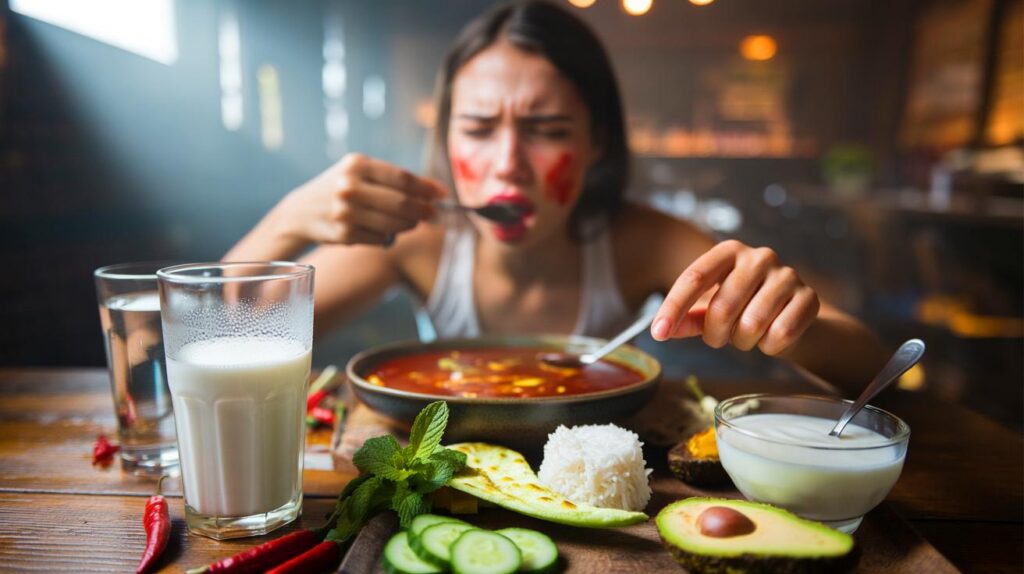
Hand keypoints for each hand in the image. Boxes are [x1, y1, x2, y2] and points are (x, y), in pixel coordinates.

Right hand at [274, 153, 444, 245]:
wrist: (301, 211)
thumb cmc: (341, 188)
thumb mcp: (360, 172)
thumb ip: (393, 179)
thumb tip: (436, 190)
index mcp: (357, 165)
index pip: (402, 178)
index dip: (427, 188)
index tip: (442, 194)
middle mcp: (350, 187)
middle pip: (402, 203)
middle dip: (423, 211)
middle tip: (431, 214)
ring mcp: (346, 212)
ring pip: (394, 224)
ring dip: (409, 225)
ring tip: (411, 222)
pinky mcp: (345, 234)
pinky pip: (381, 238)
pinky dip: (389, 236)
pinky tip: (385, 231)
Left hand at [651, 240, 819, 355]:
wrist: (791, 314)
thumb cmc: (743, 307)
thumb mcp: (710, 308)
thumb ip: (688, 317)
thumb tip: (663, 330)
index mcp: (728, 251)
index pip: (694, 277)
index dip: (674, 308)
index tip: (658, 334)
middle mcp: (759, 256)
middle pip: (722, 306)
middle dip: (714, 334)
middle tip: (718, 338)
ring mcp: (787, 274)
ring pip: (752, 323)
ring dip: (742, 342)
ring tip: (746, 336)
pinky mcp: (809, 297)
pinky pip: (781, 334)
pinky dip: (770, 347)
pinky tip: (770, 339)